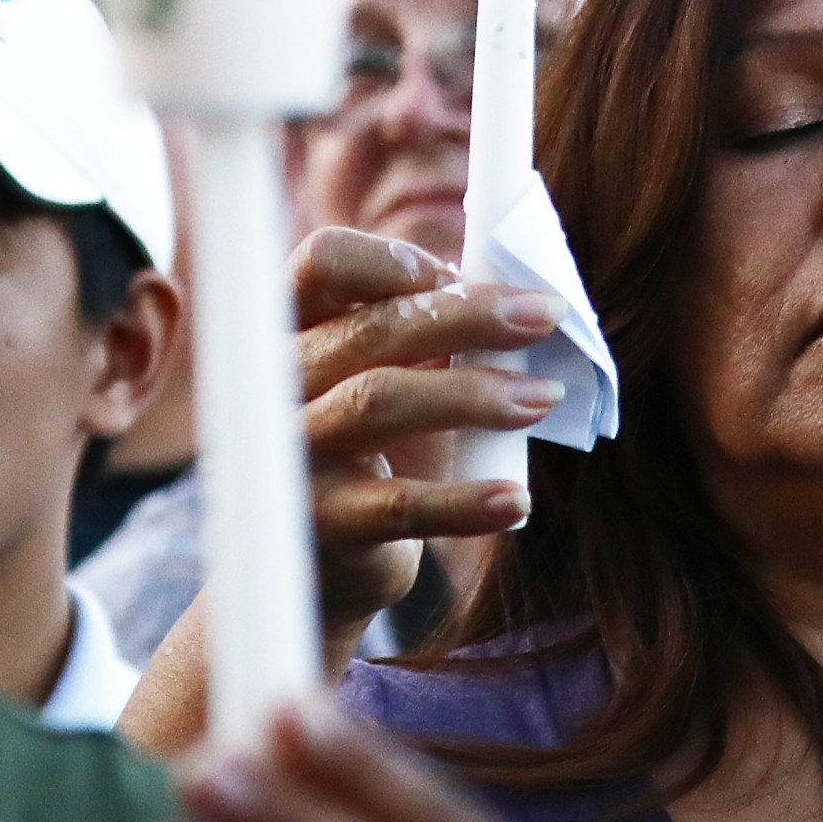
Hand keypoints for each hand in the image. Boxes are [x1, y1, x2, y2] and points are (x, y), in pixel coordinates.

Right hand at [291, 228, 561, 646]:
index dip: (395, 260)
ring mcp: (292, 454)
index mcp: (290, 331)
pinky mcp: (321, 523)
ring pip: (378, 402)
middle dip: (469, 316)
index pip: (322, 262)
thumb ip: (419, 329)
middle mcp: (277, 385)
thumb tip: (513, 293)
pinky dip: (464, 502)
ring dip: (474, 394)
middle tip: (545, 317)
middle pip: (369, 329)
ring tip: (543, 397)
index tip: (461, 275)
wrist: (321, 561)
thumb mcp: (378, 375)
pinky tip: (516, 499)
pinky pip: (398, 506)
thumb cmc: (366, 446)